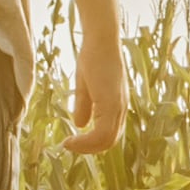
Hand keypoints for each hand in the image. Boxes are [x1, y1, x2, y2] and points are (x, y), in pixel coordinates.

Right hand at [68, 26, 125, 154]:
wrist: (100, 40)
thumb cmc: (93, 57)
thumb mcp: (86, 86)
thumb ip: (85, 106)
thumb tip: (80, 124)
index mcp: (116, 106)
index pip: (109, 135)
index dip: (91, 143)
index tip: (72, 143)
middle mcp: (120, 109)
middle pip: (109, 141)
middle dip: (88, 149)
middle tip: (69, 147)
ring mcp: (118, 107)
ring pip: (107, 140)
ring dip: (86, 147)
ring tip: (69, 145)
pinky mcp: (111, 103)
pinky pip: (102, 132)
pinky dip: (86, 141)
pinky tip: (71, 139)